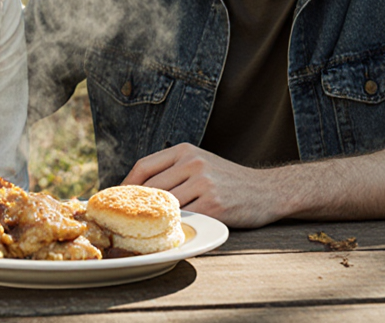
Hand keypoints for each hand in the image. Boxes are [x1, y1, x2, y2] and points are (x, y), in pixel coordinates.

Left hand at [121, 143, 280, 227]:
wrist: (267, 191)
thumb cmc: (229, 180)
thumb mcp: (201, 162)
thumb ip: (173, 170)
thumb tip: (135, 189)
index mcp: (185, 151)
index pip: (144, 166)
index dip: (125, 186)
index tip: (116, 201)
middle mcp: (193, 163)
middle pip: (150, 188)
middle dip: (136, 207)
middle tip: (122, 222)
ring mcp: (204, 184)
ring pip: (165, 206)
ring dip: (154, 221)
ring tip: (142, 232)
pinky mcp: (214, 205)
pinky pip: (184, 219)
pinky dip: (174, 228)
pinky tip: (169, 234)